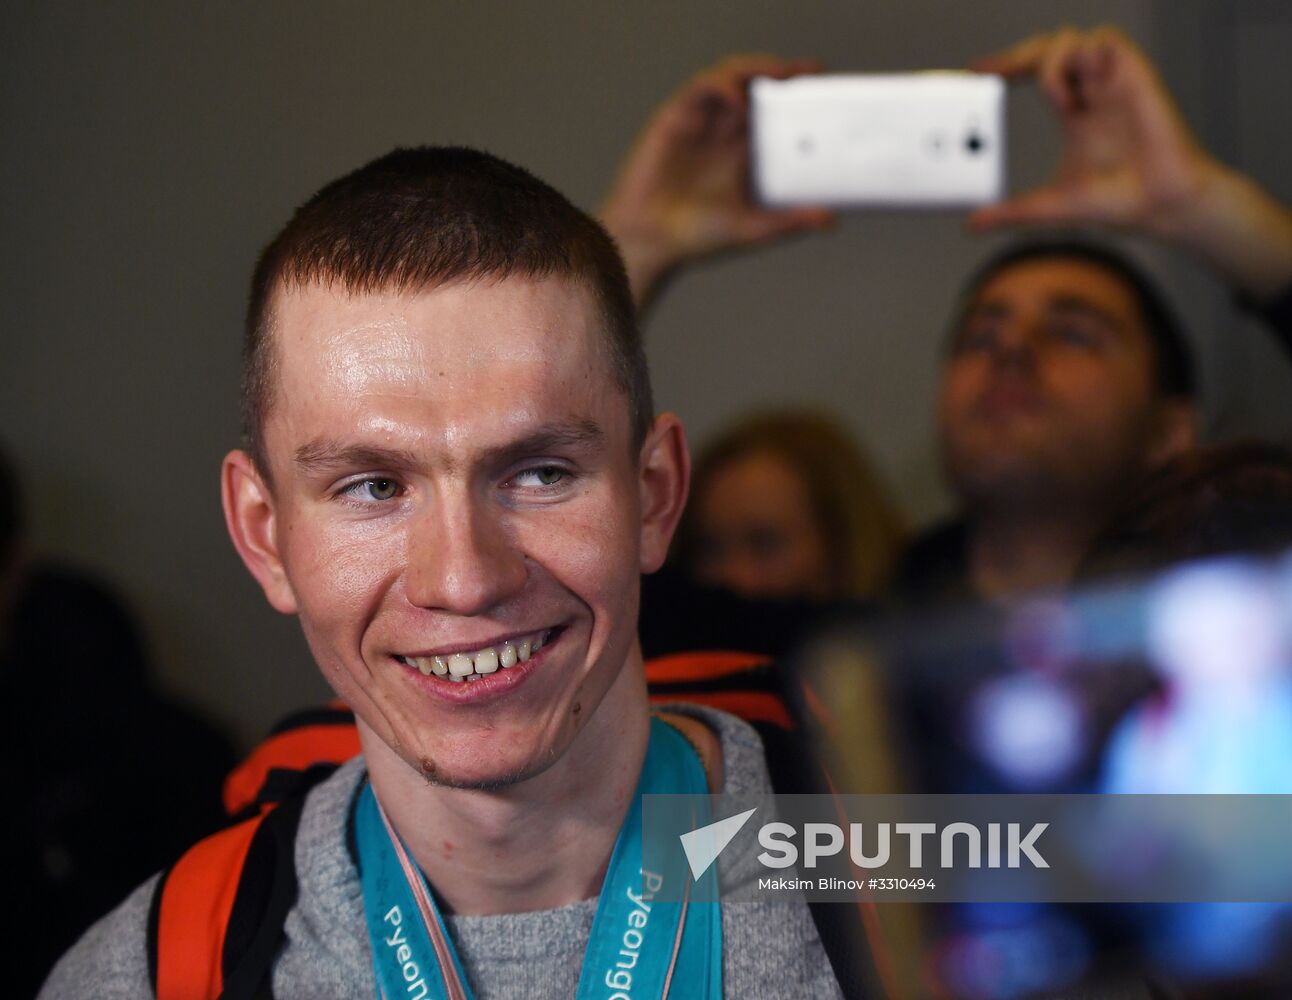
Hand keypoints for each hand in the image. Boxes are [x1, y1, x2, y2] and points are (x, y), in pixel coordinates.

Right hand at [599, 54, 833, 311]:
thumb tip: (830, 219)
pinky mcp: (675, 118)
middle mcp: (722, 132)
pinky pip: (702, 88)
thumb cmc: (694, 237)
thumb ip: (789, 222)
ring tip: (778, 75)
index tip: (821, 86)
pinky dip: (722, 86)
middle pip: (756, 86)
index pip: (774, 112)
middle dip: (781, 73)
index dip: (796, 95)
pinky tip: (738, 101)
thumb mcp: (752, 228)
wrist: (649, 241)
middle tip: (808, 71)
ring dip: (754, 70)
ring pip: (730, 78)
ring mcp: (699, 122)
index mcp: (743, 153)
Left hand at [968, 25, 1217, 235]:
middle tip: (993, 72)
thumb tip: (971, 224)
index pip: (1036, 73)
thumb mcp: (1052, 206)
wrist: (1162, 204)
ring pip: (1074, 39)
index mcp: (1075, 114)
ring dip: (1055, 63)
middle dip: (1018, 54)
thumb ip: (1012, 212)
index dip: (1007, 66)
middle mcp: (1093, 93)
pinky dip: (1085, 54)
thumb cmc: (1119, 203)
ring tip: (1063, 105)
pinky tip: (1082, 93)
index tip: (976, 72)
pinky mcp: (1136, 76)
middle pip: (1051, 47)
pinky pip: (1106, 40)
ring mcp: (1114, 83)